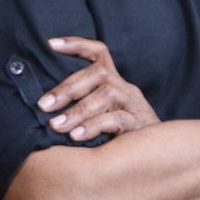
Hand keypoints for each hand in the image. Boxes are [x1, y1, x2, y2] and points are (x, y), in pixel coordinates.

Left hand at [38, 36, 159, 139]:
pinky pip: (117, 119)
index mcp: (114, 83)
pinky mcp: (141, 124)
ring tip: (56, 126)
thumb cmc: (119, 136)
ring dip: (77, 110)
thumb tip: (43, 107)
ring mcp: (135, 104)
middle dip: (67, 88)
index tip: (51, 44)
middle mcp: (125, 89)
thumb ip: (79, 106)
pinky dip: (94, 126)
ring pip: (107, 94)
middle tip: (44, 105)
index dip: (77, 45)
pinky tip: (76, 136)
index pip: (99, 54)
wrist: (156, 155)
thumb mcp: (100, 115)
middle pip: (99, 74)